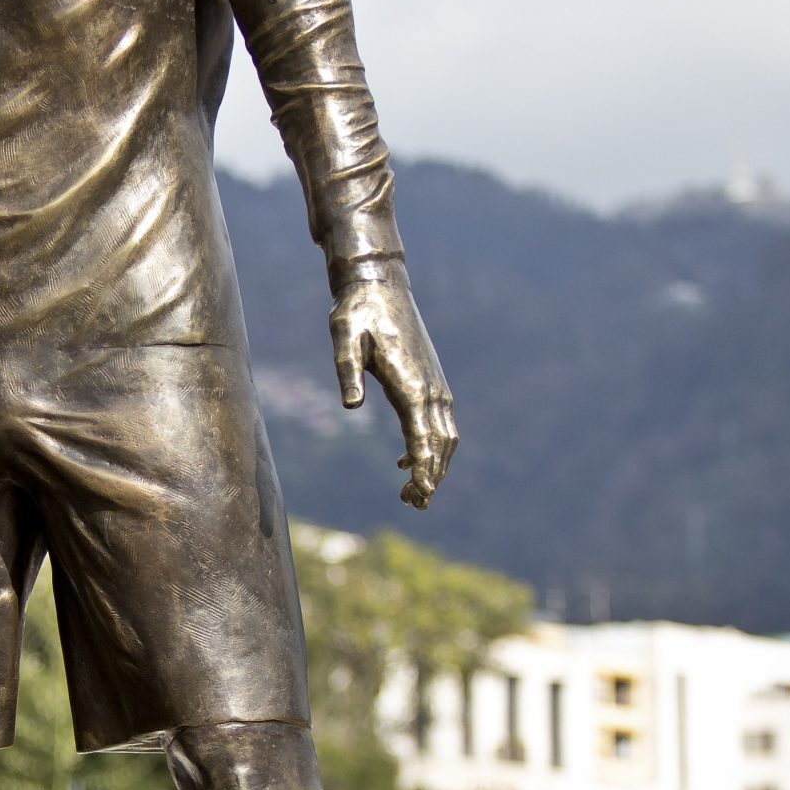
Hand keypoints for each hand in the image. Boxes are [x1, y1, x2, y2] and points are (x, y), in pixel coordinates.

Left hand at [330, 261, 457, 508]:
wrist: (378, 284)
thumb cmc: (356, 311)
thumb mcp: (343, 337)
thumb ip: (347, 372)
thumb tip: (350, 407)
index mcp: (411, 385)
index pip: (424, 439)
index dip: (425, 470)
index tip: (421, 496)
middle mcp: (430, 389)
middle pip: (441, 445)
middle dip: (432, 477)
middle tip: (413, 505)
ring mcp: (435, 385)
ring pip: (445, 436)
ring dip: (435, 466)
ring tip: (413, 495)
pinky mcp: (431, 381)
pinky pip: (438, 423)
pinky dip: (430, 447)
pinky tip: (404, 463)